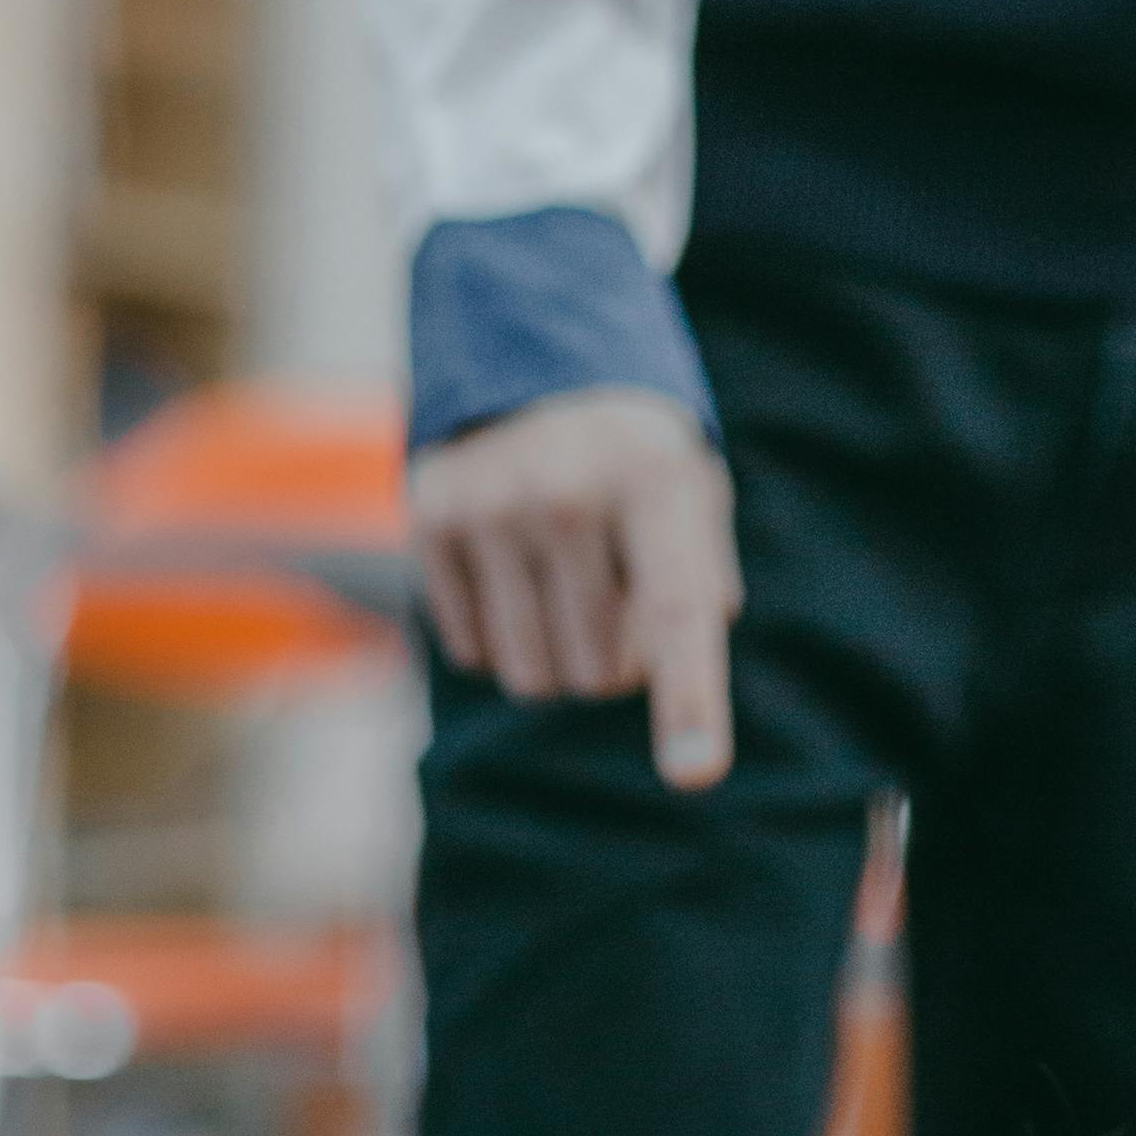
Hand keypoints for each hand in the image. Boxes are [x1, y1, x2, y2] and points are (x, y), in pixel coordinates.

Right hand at [411, 386, 742, 787]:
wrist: (530, 362)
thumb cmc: (632, 463)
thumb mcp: (690, 496)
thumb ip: (702, 588)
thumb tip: (676, 700)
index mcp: (655, 480)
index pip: (677, 611)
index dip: (689, 698)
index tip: (697, 772)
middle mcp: (568, 491)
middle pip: (600, 675)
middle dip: (613, 660)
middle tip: (610, 591)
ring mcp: (492, 505)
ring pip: (533, 678)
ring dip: (555, 660)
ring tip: (561, 585)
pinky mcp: (433, 519)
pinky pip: (474, 652)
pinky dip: (498, 635)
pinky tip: (510, 570)